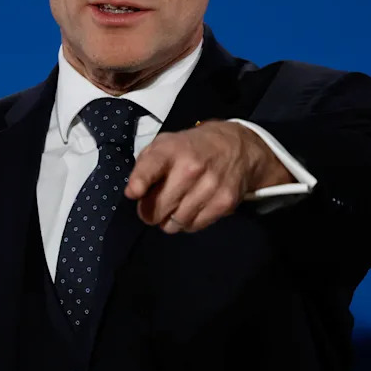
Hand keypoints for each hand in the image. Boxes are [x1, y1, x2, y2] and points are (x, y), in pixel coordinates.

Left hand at [123, 121, 292, 233]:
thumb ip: (145, 166)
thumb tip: (134, 193)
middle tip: (153, 206)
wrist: (237, 147)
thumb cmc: (191, 148)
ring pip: (174, 223)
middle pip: (158, 208)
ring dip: (169, 220)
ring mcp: (209, 186)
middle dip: (150, 212)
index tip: (134, 193)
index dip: (139, 182)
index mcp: (171, 150)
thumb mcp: (164, 144)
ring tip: (174, 207)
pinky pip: (194, 226)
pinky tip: (190, 209)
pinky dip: (188, 222)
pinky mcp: (224, 202)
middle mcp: (191, 168)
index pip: (151, 167)